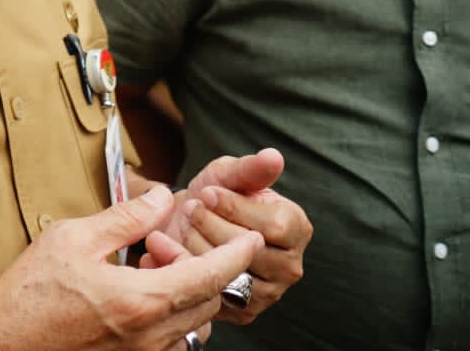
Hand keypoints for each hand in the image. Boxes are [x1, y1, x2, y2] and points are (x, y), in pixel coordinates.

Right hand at [0, 184, 260, 350]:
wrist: (1, 345)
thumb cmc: (29, 294)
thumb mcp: (73, 238)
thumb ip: (126, 218)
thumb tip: (162, 199)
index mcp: (141, 300)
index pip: (211, 274)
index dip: (236, 252)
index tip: (249, 236)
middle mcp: (151, 336)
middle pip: (209, 300)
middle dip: (203, 265)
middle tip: (165, 240)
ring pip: (194, 324)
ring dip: (187, 291)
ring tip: (148, 267)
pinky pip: (173, 340)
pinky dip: (172, 313)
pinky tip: (141, 295)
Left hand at [170, 149, 310, 322]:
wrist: (189, 224)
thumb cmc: (214, 195)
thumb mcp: (228, 174)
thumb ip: (250, 168)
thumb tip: (274, 157)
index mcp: (296, 228)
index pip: (273, 226)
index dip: (234, 208)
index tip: (208, 193)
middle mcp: (290, 265)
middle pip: (249, 251)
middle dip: (211, 225)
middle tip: (191, 209)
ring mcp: (269, 292)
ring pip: (231, 274)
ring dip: (197, 246)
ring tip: (185, 226)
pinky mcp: (243, 312)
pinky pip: (213, 296)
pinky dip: (187, 270)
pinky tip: (173, 249)